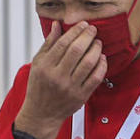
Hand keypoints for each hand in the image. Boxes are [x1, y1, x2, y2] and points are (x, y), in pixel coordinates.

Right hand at [14, 21, 106, 138]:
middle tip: (93, 29)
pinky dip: (102, 65)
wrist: (41, 113)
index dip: (75, 31)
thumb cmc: (38, 86)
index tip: (83, 25)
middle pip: (77, 50)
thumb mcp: (37, 63)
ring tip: (97, 42)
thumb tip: (57, 24)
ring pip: (89, 63)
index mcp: (45, 67)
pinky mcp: (81, 96)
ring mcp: (70, 87)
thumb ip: (48, 44)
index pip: (63, 43)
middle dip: (87, 36)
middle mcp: (57, 77)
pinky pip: (96, 78)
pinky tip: (101, 58)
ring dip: (96, 49)